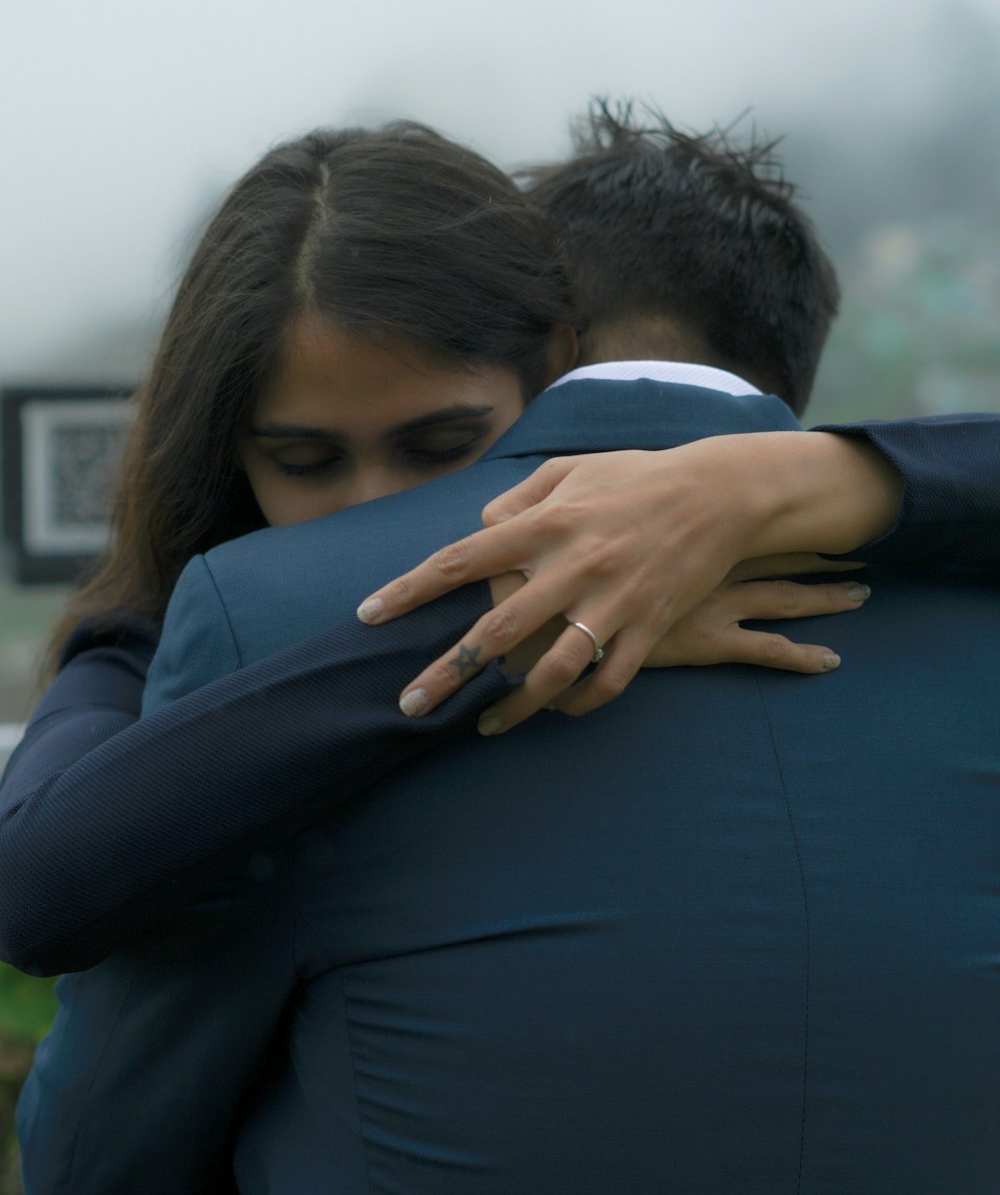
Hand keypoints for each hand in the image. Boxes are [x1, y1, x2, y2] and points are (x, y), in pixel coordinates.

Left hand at [357, 445, 868, 732]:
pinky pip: (608, 681)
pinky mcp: (650, 627)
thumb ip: (518, 497)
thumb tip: (481, 529)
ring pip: (553, 671)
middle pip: (496, 629)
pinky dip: (579, 704)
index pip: (462, 558)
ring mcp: (613, 601)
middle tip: (409, 703)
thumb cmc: (636, 477)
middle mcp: (573, 565)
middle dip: (447, 671)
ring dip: (514, 707)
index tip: (370, 614)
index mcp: (546, 523)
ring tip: (486, 726)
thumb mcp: (572, 469)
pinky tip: (556, 711)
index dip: (410, 588)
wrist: (718, 494)